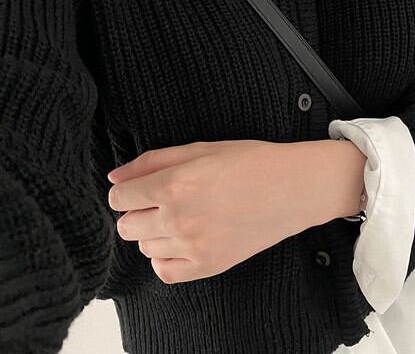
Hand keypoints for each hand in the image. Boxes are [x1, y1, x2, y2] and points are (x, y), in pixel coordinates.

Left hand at [106, 139, 365, 283]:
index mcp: (175, 183)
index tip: (140, 187)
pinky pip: (164, 271)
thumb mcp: (202, 148)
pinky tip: (185, 238)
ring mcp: (194, 245)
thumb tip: (116, 176)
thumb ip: (153, 160)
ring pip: (144, 246)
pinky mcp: (209, 265)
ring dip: (155, 231)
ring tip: (184, 215)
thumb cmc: (253, 162)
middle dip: (138, 210)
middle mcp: (179, 217)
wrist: (294, 187)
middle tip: (166, 199)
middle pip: (126, 225)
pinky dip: (168, 256)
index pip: (119, 197)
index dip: (127, 189)